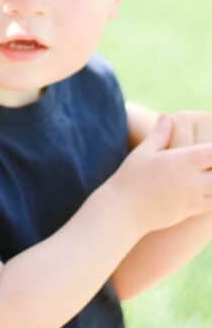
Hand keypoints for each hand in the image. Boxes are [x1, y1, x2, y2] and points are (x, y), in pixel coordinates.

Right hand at [110, 114, 211, 235]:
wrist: (124, 210)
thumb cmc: (131, 178)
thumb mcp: (144, 152)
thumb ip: (159, 134)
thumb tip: (167, 116)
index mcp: (182, 161)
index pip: (211, 153)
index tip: (209, 148)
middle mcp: (192, 180)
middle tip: (207, 163)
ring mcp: (193, 198)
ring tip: (206, 176)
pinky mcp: (191, 211)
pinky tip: (207, 190)